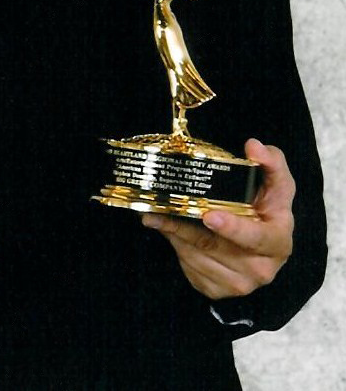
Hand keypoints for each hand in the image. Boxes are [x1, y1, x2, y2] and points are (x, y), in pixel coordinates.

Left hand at [141, 138, 294, 299]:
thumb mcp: (276, 182)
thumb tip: (253, 146)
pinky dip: (176, 247)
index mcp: (278, 242)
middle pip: (214, 247)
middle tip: (159, 212)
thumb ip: (270, 161)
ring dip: (175, 235)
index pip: (256, 238)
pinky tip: (170, 231)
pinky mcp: (217, 290)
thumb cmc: (267, 207)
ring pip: (196, 256)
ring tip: (158, 215)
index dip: (233, 228)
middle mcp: (261, 269)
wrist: (262, 239)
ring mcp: (239, 284)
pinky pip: (188, 267)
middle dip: (184, 227)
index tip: (209, 215)